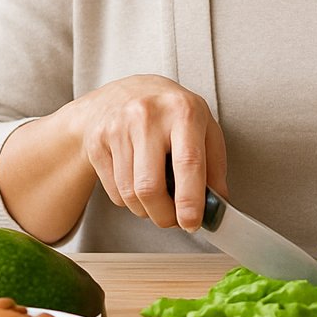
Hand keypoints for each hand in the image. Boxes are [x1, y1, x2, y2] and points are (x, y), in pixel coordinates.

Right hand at [72, 74, 226, 232]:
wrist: (123, 94)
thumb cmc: (171, 113)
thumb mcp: (203, 127)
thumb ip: (215, 165)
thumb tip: (218, 205)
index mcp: (182, 111)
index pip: (188, 162)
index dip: (190, 200)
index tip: (192, 223)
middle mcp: (147, 116)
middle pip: (150, 187)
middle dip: (164, 216)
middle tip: (174, 221)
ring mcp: (118, 128)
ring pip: (130, 194)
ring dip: (146, 210)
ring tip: (158, 200)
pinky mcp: (97, 142)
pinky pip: (113, 192)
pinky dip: (129, 201)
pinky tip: (137, 184)